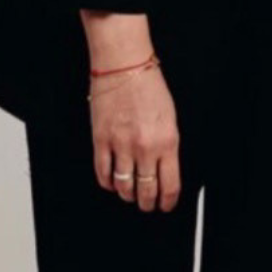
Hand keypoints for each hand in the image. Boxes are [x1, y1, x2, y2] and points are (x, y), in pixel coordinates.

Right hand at [90, 64, 181, 211]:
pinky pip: (103, 172)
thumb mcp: (171, 119)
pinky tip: (112, 183)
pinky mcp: (101, 140)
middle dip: (147, 203)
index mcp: (167, 142)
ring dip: (127, 195)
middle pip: (146, 190)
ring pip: (123, 185)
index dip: (167, 201)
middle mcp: (145, 147)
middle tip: (146, 205)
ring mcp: (121, 145)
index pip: (169, 185)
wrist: (124, 66)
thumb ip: (167, 146)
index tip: (165, 205)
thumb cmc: (149, 87)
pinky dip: (108, 183)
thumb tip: (163, 169)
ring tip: (129, 195)